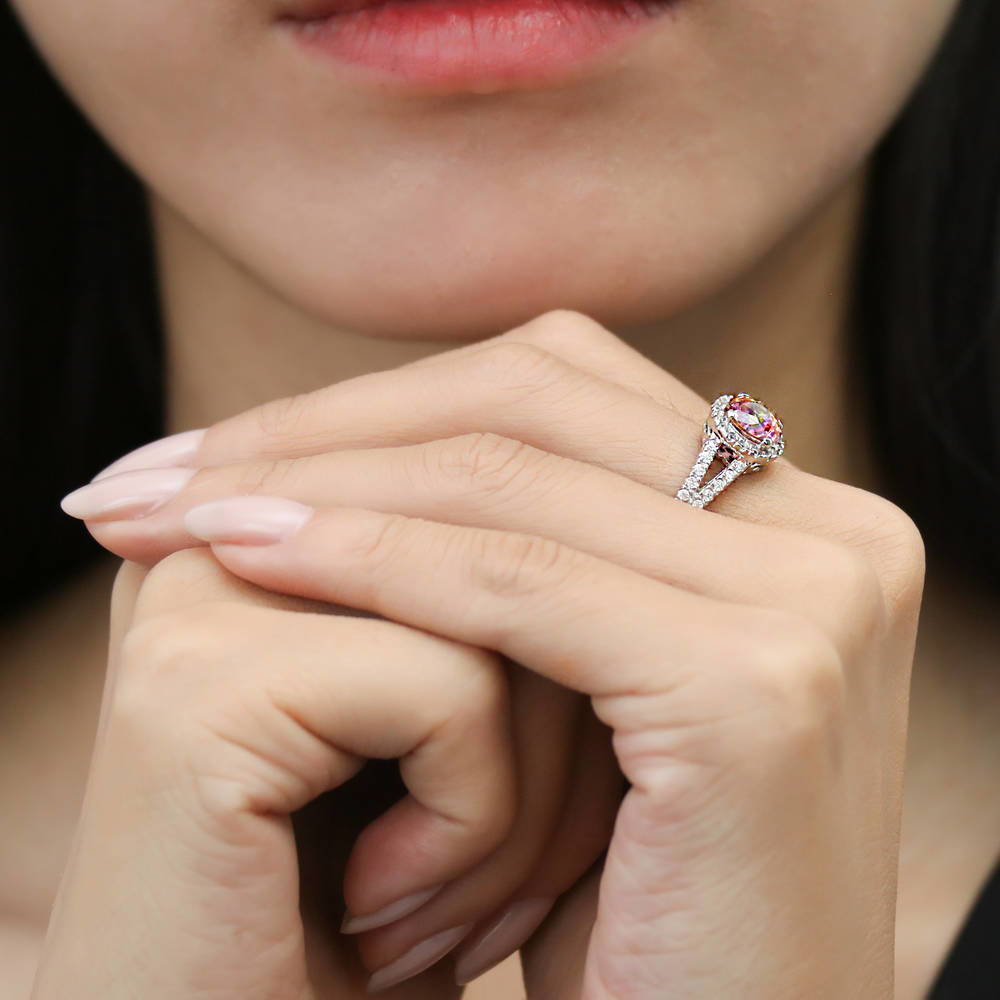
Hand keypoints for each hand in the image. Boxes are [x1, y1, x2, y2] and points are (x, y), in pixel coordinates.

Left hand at [56, 309, 924, 995]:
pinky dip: (370, 564)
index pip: (558, 387)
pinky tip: (248, 557)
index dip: (382, 401)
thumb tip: (362, 448)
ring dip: (318, 485)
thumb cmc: (636, 893)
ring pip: (509, 479)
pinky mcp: (759, 690)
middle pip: (531, 398)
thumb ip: (541, 552)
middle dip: (329, 425)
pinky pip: (518, 584)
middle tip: (169, 472)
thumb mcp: (590, 689)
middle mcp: (834, 535)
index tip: (226, 450)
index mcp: (798, 519)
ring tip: (176, 515)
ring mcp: (814, 602)